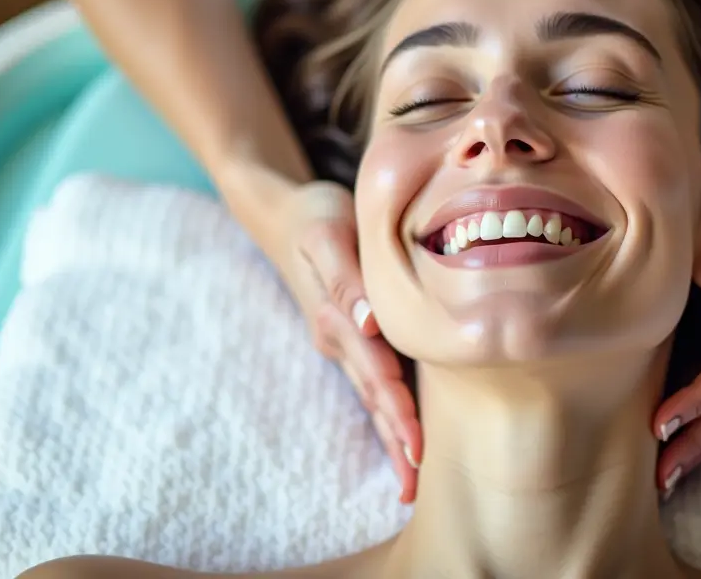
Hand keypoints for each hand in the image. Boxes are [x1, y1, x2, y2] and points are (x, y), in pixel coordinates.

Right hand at [227, 168, 422, 502]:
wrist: (283, 214)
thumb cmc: (316, 216)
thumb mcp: (330, 235)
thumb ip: (348, 280)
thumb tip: (370, 323)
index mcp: (338, 318)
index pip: (376, 372)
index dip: (397, 411)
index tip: (417, 449)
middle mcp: (339, 340)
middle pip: (374, 398)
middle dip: (395, 442)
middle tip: (415, 487)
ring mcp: (343, 343)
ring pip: (373, 397)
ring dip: (391, 438)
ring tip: (410, 483)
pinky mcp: (350, 338)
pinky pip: (373, 383)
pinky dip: (387, 415)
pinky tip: (402, 441)